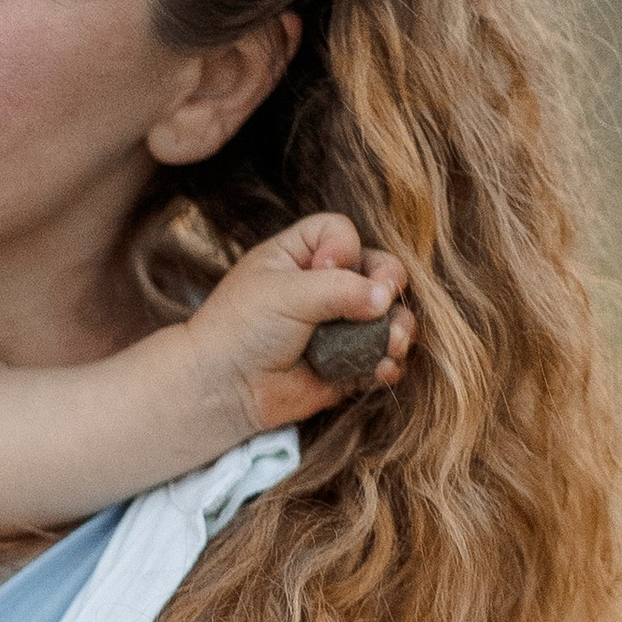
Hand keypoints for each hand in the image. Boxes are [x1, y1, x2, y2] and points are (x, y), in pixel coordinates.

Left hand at [185, 214, 413, 435]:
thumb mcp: (286, 293)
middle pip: (377, 271)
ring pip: (388, 316)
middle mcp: (323, 286)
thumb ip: (339, 289)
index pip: (341, 233)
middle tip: (383, 303)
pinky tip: (381, 369)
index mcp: (299, 256)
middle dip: (388, 285)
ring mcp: (337, 326)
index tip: (327, 267)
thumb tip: (386, 298)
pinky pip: (381, 358)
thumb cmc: (241, 329)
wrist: (223, 389)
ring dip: (398, 327)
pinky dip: (388, 363)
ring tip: (392, 341)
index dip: (345, 247)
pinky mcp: (346, 363)